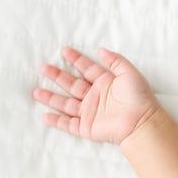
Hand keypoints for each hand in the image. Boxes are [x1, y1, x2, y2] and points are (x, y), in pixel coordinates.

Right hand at [33, 47, 159, 143]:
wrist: (141, 123)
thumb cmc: (139, 98)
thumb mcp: (129, 73)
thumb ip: (115, 60)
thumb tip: (101, 49)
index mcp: (106, 83)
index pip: (88, 69)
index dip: (77, 60)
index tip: (65, 50)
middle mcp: (96, 97)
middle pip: (72, 85)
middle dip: (57, 76)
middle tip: (43, 67)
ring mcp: (90, 113)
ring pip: (66, 104)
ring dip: (51, 98)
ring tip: (36, 91)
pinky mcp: (87, 127)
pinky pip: (68, 124)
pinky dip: (56, 121)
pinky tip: (45, 116)